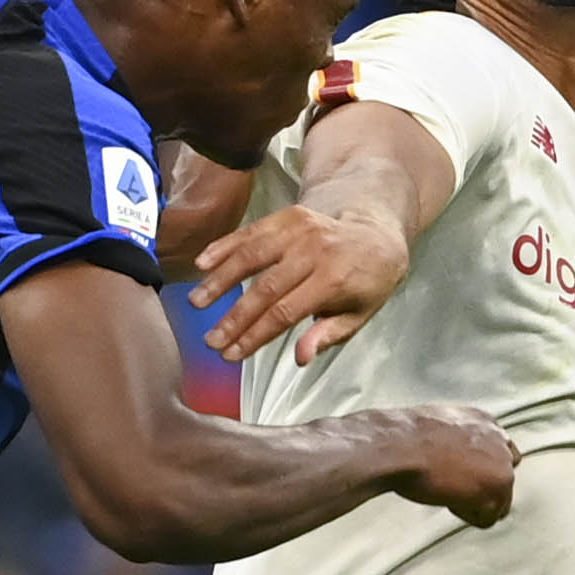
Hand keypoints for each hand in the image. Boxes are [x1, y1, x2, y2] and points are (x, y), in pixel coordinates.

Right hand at [190, 204, 409, 365]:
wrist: (377, 234)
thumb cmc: (366, 283)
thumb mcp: (359, 316)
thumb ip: (328, 335)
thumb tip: (300, 358)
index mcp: (334, 281)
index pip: (285, 313)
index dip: (255, 335)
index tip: (231, 354)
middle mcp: (314, 252)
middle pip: (265, 288)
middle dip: (235, 317)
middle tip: (210, 339)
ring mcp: (300, 231)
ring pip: (252, 255)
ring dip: (221, 279)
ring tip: (197, 302)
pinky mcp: (289, 216)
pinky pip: (252, 230)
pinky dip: (226, 245)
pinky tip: (203, 263)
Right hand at [382, 405, 518, 526]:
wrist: (400, 446)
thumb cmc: (405, 439)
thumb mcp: (438, 427)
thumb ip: (457, 440)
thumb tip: (451, 455)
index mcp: (485, 422)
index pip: (503, 452)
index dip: (483, 471)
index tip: (465, 477)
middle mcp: (500, 441)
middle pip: (504, 480)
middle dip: (482, 490)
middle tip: (451, 488)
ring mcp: (502, 466)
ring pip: (498, 503)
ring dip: (473, 504)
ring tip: (445, 491)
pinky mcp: (497, 489)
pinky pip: (487, 519)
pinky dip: (466, 515)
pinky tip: (446, 498)